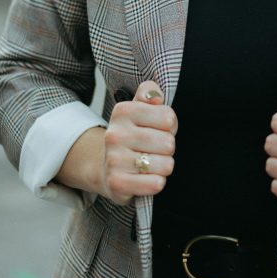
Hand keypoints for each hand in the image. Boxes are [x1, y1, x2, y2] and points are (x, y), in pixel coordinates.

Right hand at [101, 81, 177, 205]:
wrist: (106, 168)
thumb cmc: (132, 136)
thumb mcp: (138, 109)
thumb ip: (149, 94)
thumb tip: (156, 95)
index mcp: (122, 111)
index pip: (168, 118)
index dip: (170, 126)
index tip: (159, 129)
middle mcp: (115, 134)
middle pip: (168, 143)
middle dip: (167, 148)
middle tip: (155, 149)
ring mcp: (114, 160)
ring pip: (166, 164)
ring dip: (163, 167)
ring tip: (150, 164)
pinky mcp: (117, 184)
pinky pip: (156, 184)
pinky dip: (157, 182)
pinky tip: (146, 178)